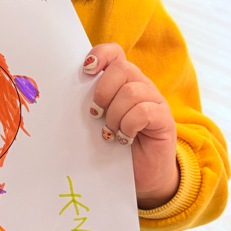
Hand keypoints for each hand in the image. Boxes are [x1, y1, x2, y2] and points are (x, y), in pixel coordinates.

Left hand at [83, 45, 178, 208]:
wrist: (144, 177)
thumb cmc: (117, 148)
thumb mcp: (100, 122)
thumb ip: (91, 104)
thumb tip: (65, 93)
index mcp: (123, 82)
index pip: (115, 52)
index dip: (100, 55)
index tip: (85, 70)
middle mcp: (141, 86)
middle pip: (122, 68)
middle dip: (103, 92)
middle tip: (96, 114)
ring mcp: (155, 101)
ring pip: (132, 91)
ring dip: (115, 114)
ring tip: (111, 132)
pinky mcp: (165, 120)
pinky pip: (145, 111)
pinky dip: (129, 125)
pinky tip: (124, 138)